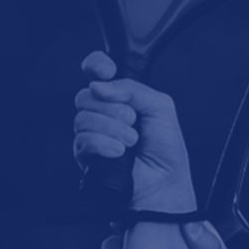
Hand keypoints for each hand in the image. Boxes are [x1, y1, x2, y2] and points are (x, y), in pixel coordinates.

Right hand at [73, 51, 196, 212]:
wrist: (164, 183)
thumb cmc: (166, 149)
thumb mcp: (160, 107)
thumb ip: (134, 89)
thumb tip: (101, 85)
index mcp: (121, 97)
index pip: (97, 71)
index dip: (96, 65)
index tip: (106, 71)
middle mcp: (103, 113)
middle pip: (86, 95)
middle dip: (113, 108)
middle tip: (133, 121)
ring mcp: (92, 133)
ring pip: (83, 118)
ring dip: (112, 129)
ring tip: (131, 142)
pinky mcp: (85, 155)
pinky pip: (83, 140)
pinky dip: (103, 144)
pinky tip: (118, 152)